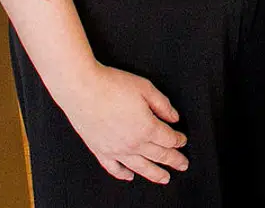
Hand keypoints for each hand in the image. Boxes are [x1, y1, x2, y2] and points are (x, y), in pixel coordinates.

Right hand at [55, 62, 188, 183]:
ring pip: (140, 167)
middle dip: (174, 160)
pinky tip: (130, 176)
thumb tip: (174, 117)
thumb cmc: (111, 86)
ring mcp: (116, 150)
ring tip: (164, 178)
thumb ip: (163, 105)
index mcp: (147, 128)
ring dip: (155, 174)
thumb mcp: (146, 88)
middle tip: (183, 164)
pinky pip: (114, 168)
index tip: (182, 140)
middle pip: (159, 156)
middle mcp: (133, 143)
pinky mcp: (100, 151)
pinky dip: (123, 175)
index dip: (179, 140)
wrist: (81, 90)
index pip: (169, 139)